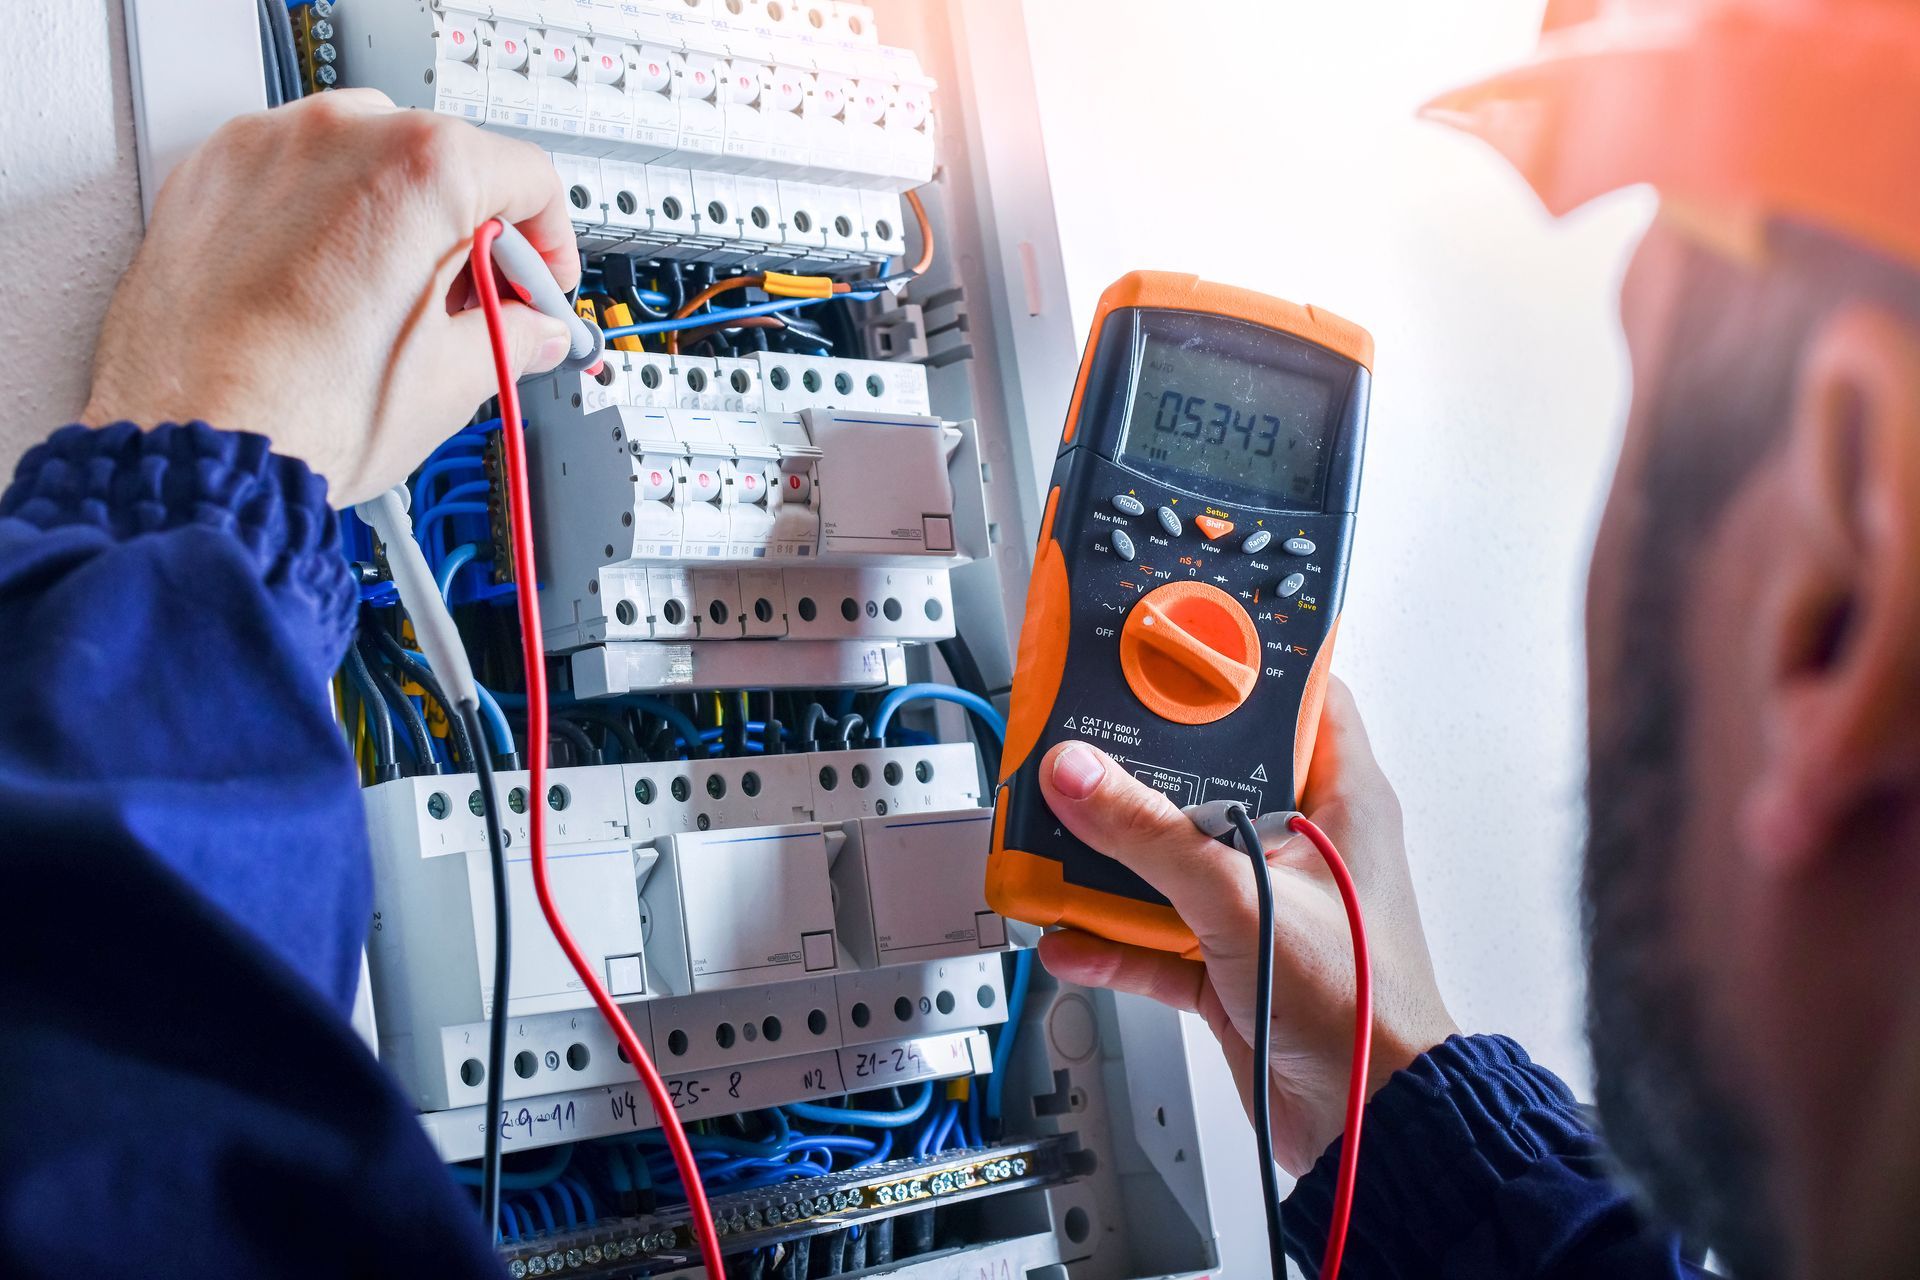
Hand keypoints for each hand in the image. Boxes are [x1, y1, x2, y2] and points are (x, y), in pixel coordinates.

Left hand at [82, 90, 579, 505]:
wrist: (194, 450)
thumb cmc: (303, 417)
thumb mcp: (453, 380)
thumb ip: (513, 337)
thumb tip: (530, 332)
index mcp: (420, 168)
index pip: (525, 176)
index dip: (548, 242)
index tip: (538, 283)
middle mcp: (338, 134)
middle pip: (442, 160)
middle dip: (468, 232)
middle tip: (474, 305)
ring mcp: (263, 149)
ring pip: (361, 159)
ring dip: (393, 218)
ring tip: (391, 303)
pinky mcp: (205, 179)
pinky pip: (289, 178)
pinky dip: (319, 219)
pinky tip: (325, 292)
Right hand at [1036, 678, 1457, 1173]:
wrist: (1370, 1126)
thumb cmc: (1366, 1008)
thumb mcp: (1243, 898)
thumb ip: (1152, 834)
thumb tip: (1080, 775)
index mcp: (1337, 799)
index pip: (1292, 697)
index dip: (1237, 666)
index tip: (1169, 643)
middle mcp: (1298, 843)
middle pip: (1207, 777)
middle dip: (1141, 770)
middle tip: (1082, 743)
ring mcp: (1261, 902)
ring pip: (1172, 858)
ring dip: (1113, 862)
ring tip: (1057, 845)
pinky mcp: (1229, 959)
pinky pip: (1155, 935)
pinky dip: (1112, 938)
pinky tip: (1071, 936)